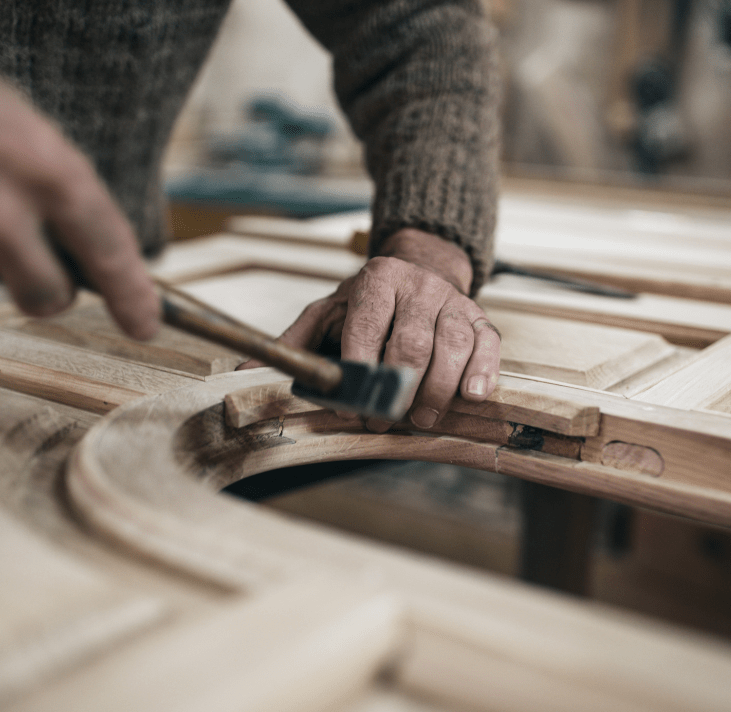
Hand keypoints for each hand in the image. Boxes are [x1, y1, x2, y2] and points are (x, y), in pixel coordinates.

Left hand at [254, 227, 500, 431]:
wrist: (421, 271)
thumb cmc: (368, 305)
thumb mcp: (327, 314)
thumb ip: (294, 344)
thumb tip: (243, 370)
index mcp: (376, 280)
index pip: (367, 325)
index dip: (360, 367)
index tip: (350, 403)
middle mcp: (418, 285)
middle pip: (412, 342)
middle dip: (397, 388)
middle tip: (383, 420)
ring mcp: (453, 301)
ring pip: (452, 346)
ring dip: (437, 389)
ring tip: (421, 419)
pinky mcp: (481, 318)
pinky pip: (488, 346)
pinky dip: (482, 373)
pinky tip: (472, 397)